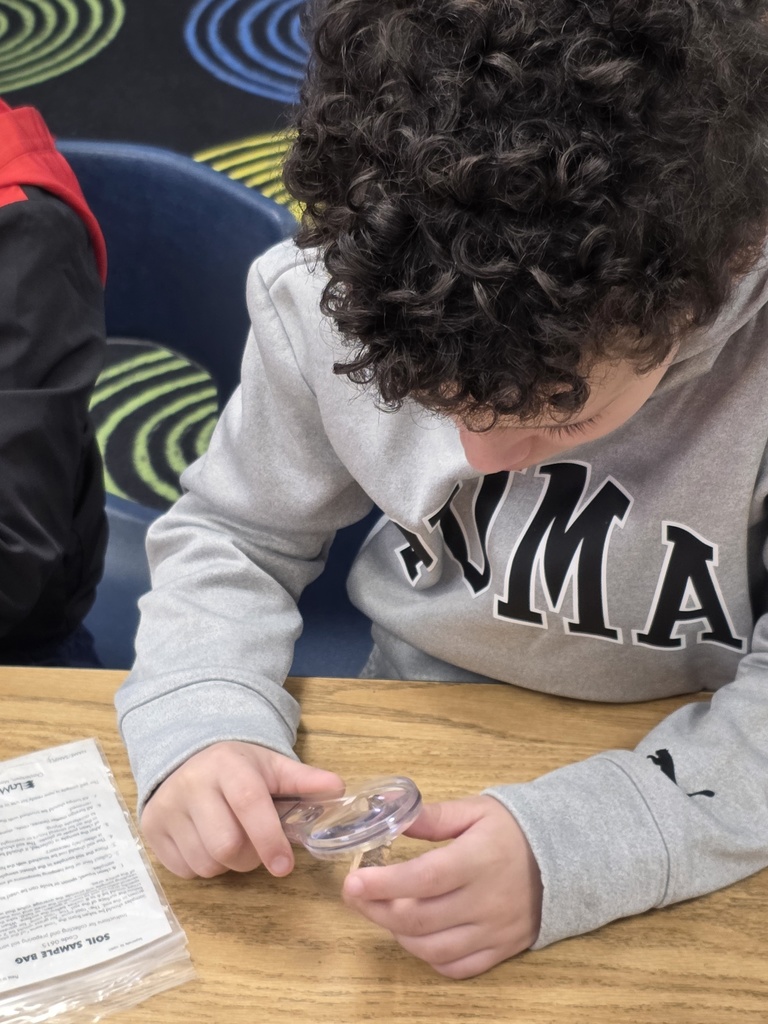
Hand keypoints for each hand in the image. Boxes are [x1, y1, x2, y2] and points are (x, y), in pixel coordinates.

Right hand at [141, 741, 342, 879]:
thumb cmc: (237, 767)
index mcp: (227, 765)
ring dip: (227, 864)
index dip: (269, 838)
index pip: (249, 805)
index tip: (284, 865)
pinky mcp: (151, 830)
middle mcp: (192, 785)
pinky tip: (207, 843)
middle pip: (226, 845)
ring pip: (205, 863)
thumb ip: (303, 780)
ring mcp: (167, 808)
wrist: (184, 757)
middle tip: (257, 845)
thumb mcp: (271, 766)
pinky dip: (203, 866)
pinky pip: (184, 870)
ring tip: (231, 839)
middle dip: (250, 856)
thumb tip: (338, 788)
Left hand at [342, 795, 541, 978]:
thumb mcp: (475, 810)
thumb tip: (392, 816)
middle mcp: (484, 901)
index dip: (384, 884)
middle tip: (354, 895)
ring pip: (432, 948)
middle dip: (377, 909)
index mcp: (477, 860)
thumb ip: (433, 817)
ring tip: (382, 910)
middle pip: (420, 918)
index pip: (424, 878)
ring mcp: (493, 931)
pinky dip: (428, 956)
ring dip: (398, 933)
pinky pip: (456, 967)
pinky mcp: (500, 950)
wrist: (566, 857)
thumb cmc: (514, 829)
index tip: (354, 880)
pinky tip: (415, 935)